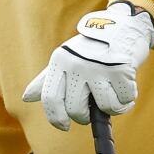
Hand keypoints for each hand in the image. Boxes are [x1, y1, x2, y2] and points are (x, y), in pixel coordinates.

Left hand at [21, 1, 153, 130]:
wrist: (123, 27)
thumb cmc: (91, 50)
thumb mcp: (65, 59)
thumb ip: (47, 80)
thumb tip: (26, 98)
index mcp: (59, 61)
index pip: (50, 98)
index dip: (55, 118)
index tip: (64, 126)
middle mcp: (76, 64)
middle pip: (75, 109)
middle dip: (85, 116)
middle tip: (92, 108)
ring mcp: (98, 66)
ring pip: (105, 107)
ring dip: (112, 106)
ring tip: (112, 92)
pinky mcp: (121, 69)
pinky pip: (124, 100)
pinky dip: (127, 99)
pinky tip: (125, 85)